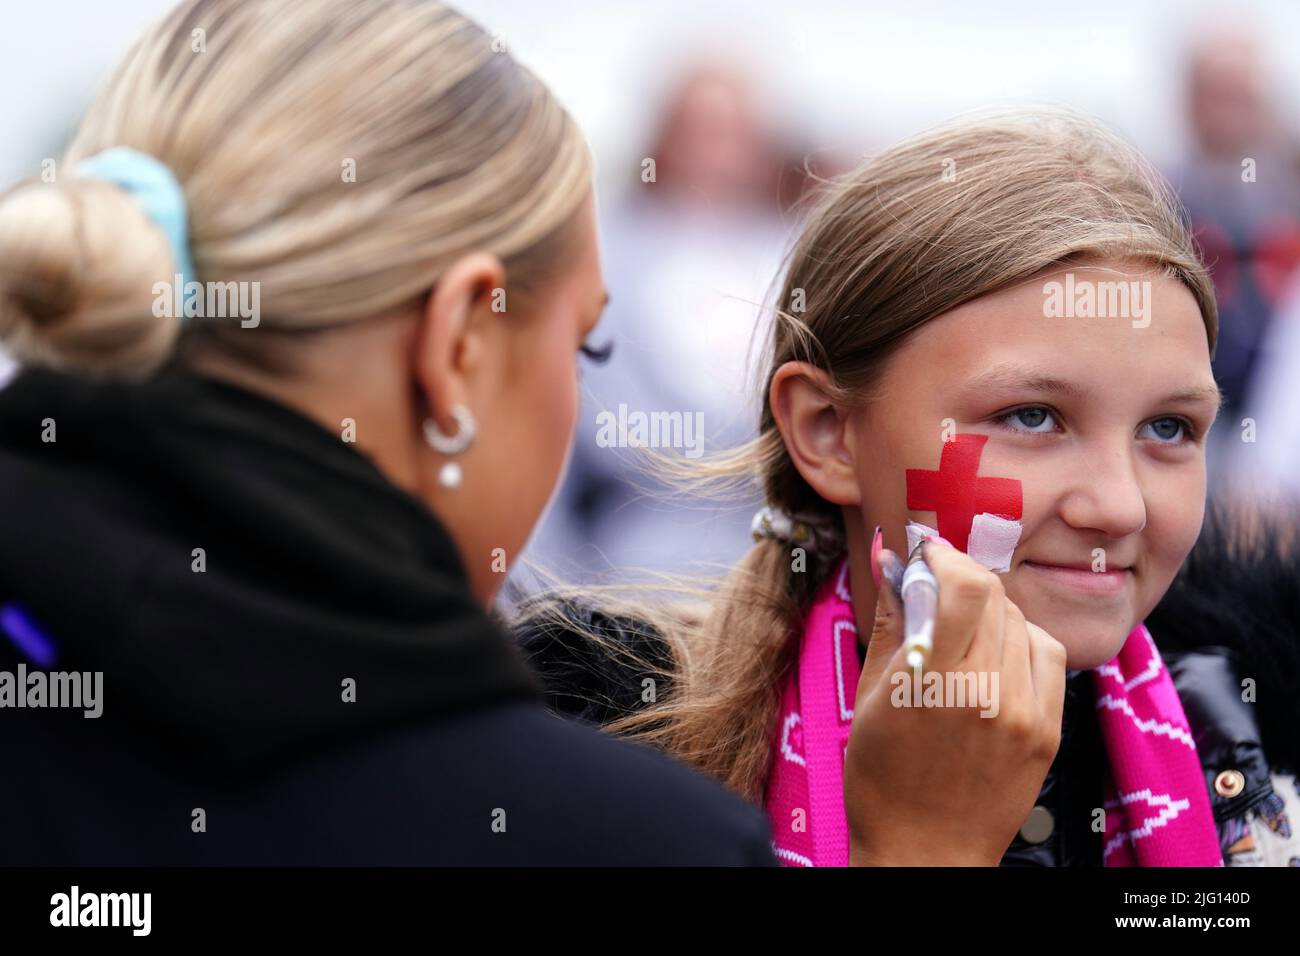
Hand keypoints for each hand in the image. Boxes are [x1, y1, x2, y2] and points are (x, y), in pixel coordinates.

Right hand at [845, 538, 1066, 865]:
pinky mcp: (1048, 730)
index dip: (947, 557)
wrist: (926, 852)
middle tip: (938, 593)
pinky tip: (996, 660)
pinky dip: (1022, 643)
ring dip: (991, 612)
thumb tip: (890, 558)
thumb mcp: (868, 696)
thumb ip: (890, 621)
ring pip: (1022, 621)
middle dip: (962, 582)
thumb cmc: (882, 780)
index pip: (966, 586)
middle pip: (995, 596)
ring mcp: (1024, 711)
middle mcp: (987, 690)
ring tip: (963, 635)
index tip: (928, 556)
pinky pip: (1048, 655)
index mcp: (934, 680)